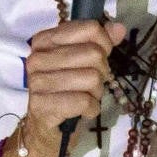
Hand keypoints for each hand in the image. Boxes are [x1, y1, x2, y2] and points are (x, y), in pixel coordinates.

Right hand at [14, 19, 125, 156]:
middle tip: (91, 84)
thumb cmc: (67, 91)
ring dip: (96, 93)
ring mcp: (37, 82)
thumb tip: (119, 28)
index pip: (90, 28)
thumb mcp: (83, 63)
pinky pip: (84, 101)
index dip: (105, 44)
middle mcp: (37, 58)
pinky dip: (91, 109)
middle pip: (94, 53)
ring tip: (84, 97)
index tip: (100, 58)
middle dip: (102, 72)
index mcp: (45, 40)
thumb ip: (101, 43)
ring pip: (92, 78)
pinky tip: (81, 111)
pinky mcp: (42, 106)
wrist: (46, 129)